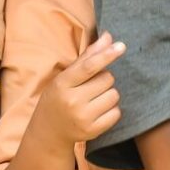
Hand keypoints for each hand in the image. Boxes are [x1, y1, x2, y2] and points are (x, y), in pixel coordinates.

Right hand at [34, 33, 124, 147]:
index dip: (106, 55)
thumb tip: (109, 37)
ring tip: (93, 99)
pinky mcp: (92, 130)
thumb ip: (88, 57)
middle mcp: (71, 100)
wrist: (48, 131)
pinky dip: (112, 110)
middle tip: (90, 87)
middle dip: (104, 80)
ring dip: (109, 94)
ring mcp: (82, 117)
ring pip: (114, 95)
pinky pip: (117, 112)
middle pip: (107, 79)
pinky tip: (98, 111)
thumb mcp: (66, 77)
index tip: (121, 46)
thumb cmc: (60, 97)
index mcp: (62, 83)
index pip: (88, 67)